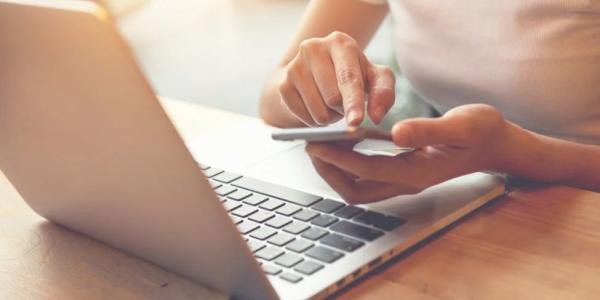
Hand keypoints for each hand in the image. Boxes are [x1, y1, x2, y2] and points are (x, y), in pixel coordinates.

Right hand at [278, 31, 394, 126]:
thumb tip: (376, 116)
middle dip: (343, 110)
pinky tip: (317, 107)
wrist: (318, 73)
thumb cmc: (353, 74)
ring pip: (317, 111)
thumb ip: (384, 93)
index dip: (353, 102)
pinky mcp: (283, 84)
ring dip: (330, 118)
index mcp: (339, 42)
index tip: (356, 122)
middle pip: (332, 97)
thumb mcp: (375, 78)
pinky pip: (302, 116)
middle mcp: (313, 48)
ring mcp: (294, 66)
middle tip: (346, 104)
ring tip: (331, 105)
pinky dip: (314, 120)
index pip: (348, 77)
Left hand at [306, 104, 514, 202]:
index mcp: (416, 171)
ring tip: (320, 144)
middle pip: (355, 190)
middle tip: (310, 146)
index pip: (366, 169)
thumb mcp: (461, 126)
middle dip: (328, 171)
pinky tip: (344, 142)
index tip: (314, 143)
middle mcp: (406, 182)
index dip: (337, 158)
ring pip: (359, 188)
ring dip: (336, 171)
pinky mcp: (403, 173)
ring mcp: (404, 181)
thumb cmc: (481, 133)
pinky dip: (348, 165)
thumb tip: (396, 132)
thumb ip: (428, 129)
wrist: (497, 146)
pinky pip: (367, 177)